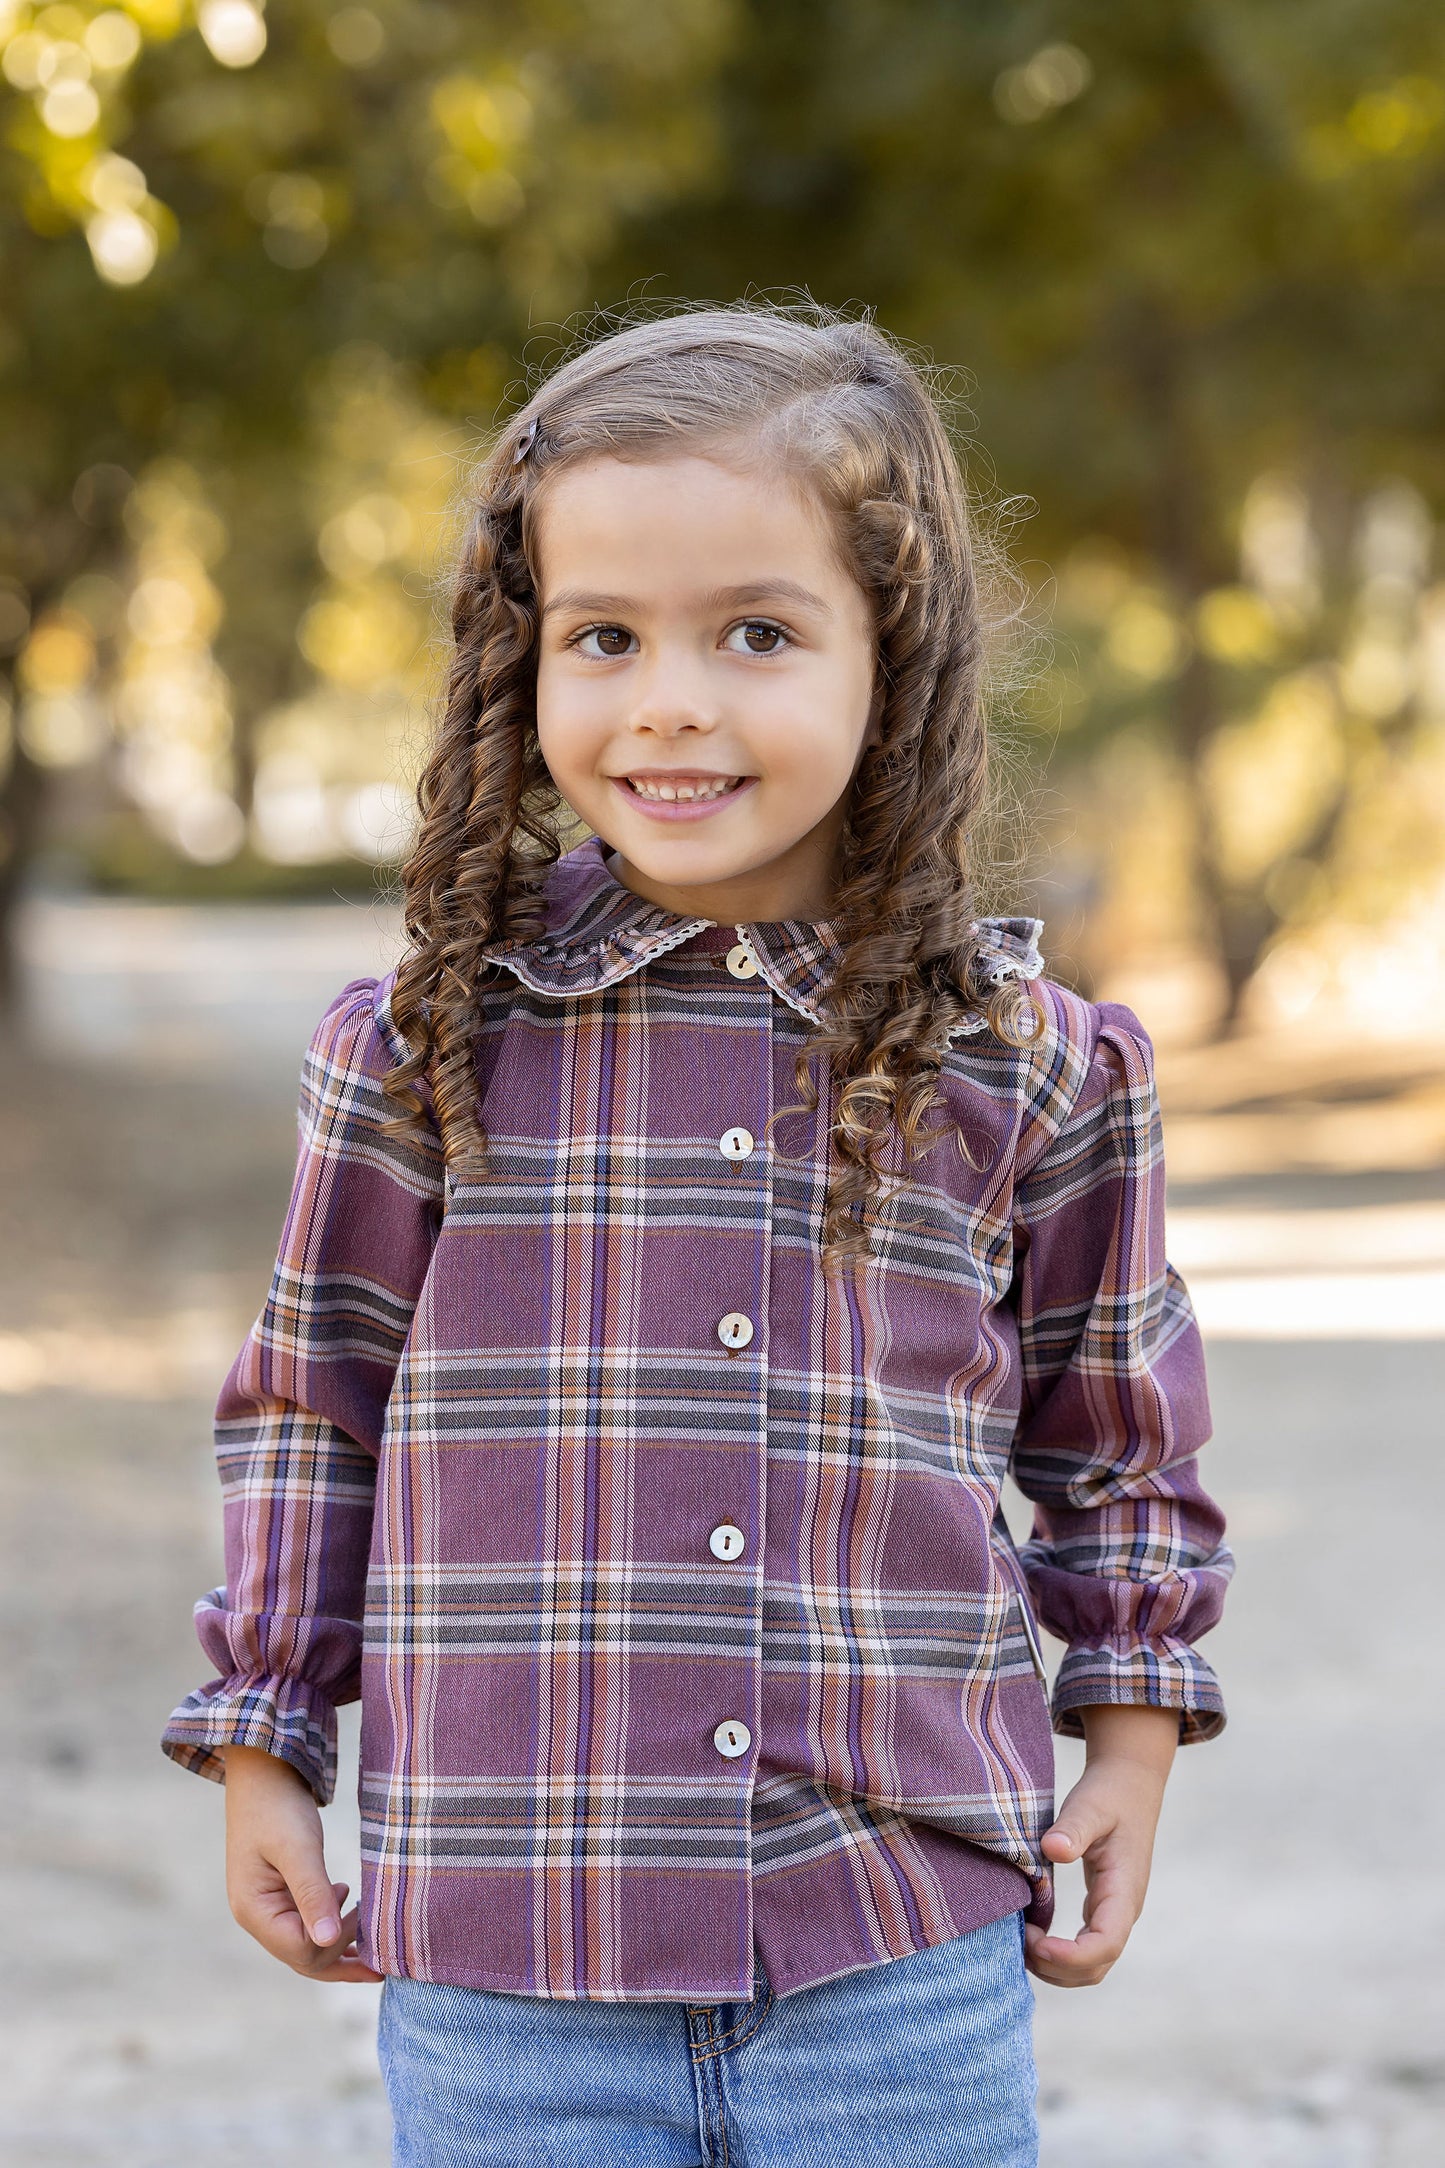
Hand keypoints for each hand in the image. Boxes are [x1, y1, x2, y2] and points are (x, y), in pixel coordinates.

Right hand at [220, 1743, 383, 1982]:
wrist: (263, 1773)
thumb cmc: (278, 1805)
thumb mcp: (299, 1847)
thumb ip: (312, 1894)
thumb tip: (328, 1941)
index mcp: (254, 1911)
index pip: (301, 1951)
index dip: (336, 1941)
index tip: (363, 1911)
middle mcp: (256, 1918)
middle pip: (303, 1959)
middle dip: (342, 1956)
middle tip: (383, 1942)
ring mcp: (267, 1909)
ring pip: (306, 1948)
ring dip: (340, 1948)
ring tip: (376, 1946)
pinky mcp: (280, 1896)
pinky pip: (306, 1926)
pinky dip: (331, 1928)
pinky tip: (351, 1911)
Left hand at [1024, 1704, 1177, 1988]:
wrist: (1130, 1785)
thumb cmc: (1109, 1795)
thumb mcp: (1091, 1805)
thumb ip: (1074, 1828)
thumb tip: (1054, 1850)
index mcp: (1124, 1890)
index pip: (1106, 1944)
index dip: (1071, 1955)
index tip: (1035, 1942)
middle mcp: (1122, 1910)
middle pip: (1096, 1967)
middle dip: (1057, 1968)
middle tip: (1017, 1941)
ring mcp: (1113, 1912)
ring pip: (1091, 1965)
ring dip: (1055, 1966)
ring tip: (1019, 1940)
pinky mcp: (1102, 1908)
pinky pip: (1083, 1947)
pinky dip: (1057, 1953)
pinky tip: (1029, 1932)